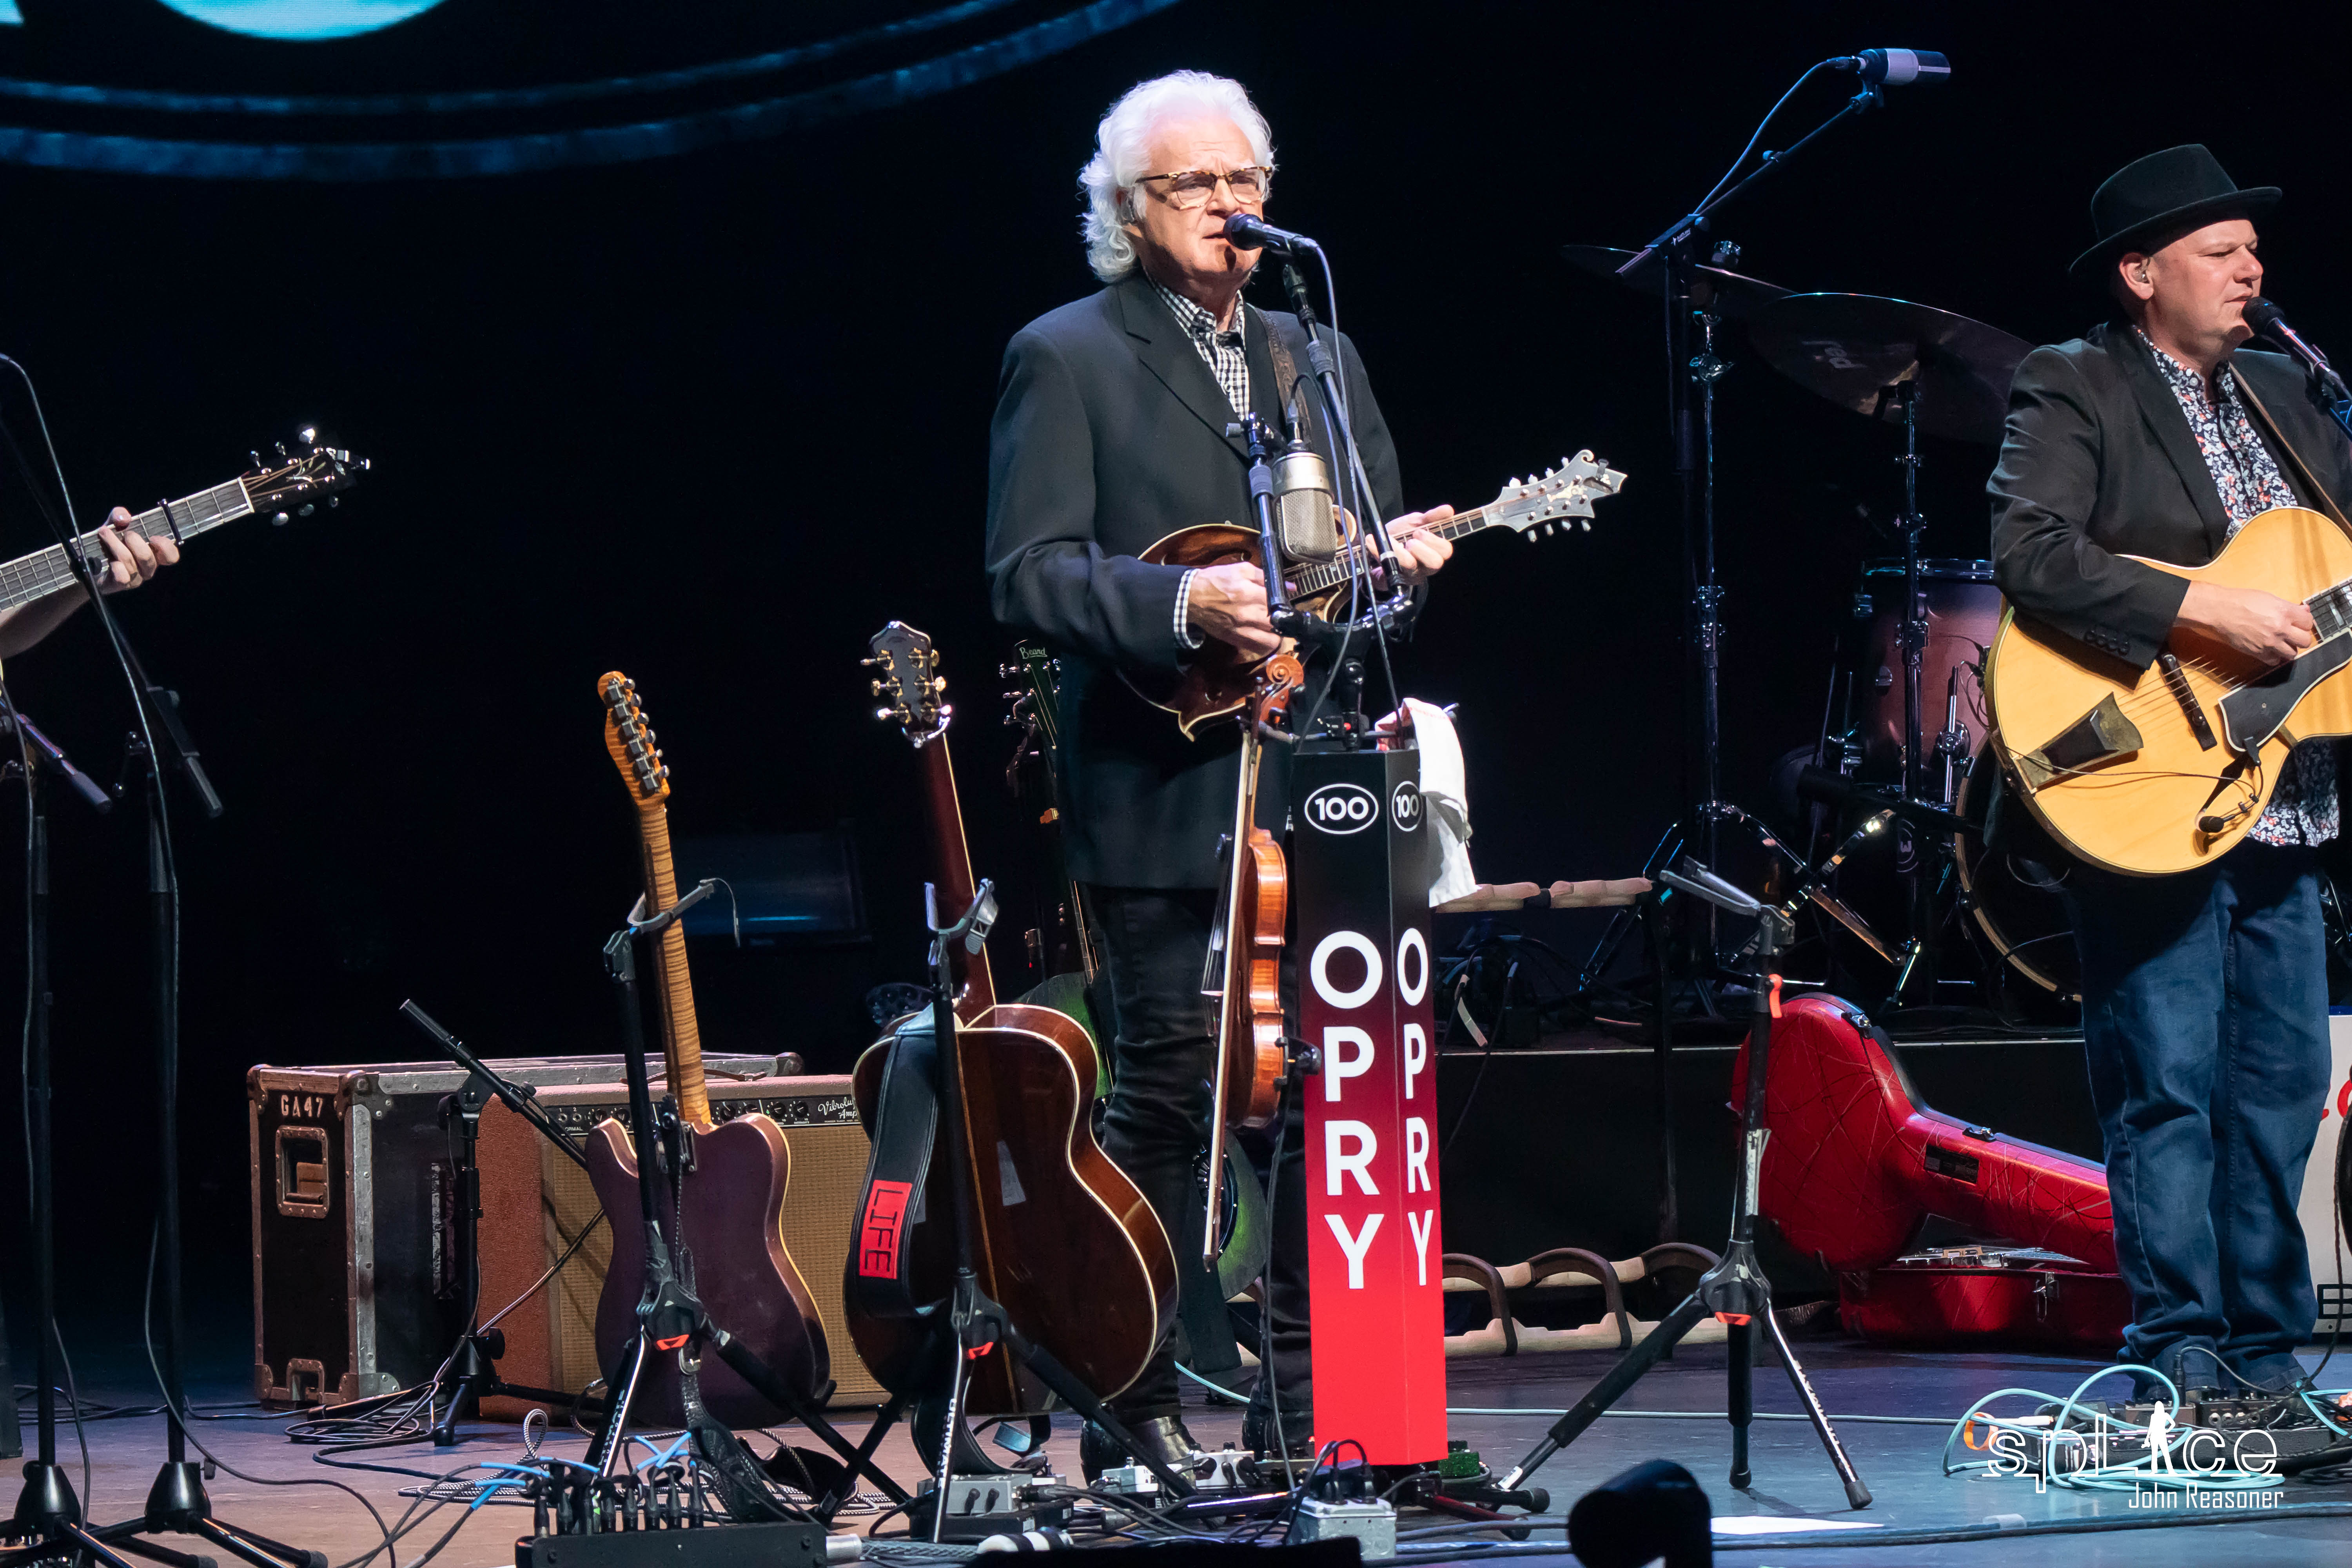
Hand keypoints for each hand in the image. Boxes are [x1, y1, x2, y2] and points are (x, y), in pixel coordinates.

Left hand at [94, 507, 177, 592]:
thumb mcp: (113, 525)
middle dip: (133, 540)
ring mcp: (134, 579)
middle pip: (147, 557)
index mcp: (153, 555)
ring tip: (103, 533)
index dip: (165, 547)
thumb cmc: (107, 543)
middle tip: (122, 533)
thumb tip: (124, 518)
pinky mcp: (119, 585)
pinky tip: (106, 560)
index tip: (152, 537)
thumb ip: (119, 515)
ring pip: (129, 562)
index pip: (171, 557)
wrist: (87, 562)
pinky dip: (114, 565)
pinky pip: (122, 577)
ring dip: (114, 544)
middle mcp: (146, 569)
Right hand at [1188, 561, 1280, 657]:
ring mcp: (1240, 629)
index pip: (1278, 602)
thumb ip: (1265, 577)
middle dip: (1283, 619)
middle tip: (1281, 614)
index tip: (1286, 601)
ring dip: (1276, 634)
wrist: (1191, 597)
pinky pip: (1257, 647)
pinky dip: (1264, 643)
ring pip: (1271, 640)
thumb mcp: (1241, 570)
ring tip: (1274, 626)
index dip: (1286, 602)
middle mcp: (1246, 614)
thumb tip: (1289, 586)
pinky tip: (1263, 634)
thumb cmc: (1215, 581)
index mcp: (1248, 593)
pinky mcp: (1234, 639)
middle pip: (1278, 623)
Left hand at [1377, 506, 1454, 585]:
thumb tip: (1448, 510)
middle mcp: (1424, 567)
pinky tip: (1371, 540)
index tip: (1420, 531)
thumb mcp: (1416, 523)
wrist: (1377, 547)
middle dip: (1422, 547)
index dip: (1434, 540)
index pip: (1446, 551)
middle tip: (1410, 540)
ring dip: (1399, 548)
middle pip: (1435, 563)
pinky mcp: (1391, 578)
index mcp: (1434, 552)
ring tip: (1391, 540)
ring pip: (1409, 565)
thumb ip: (1432, 517)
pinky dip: (1377, 550)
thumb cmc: (1401, 536)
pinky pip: (1387, 567)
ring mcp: (1408, 574)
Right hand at [2177, 580, 2314, 662]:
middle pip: (2305, 641)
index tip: (2298, 622)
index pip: (2309, 622)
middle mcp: (2280, 628)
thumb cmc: (2242, 601)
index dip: (2304, 622)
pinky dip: (2274, 657)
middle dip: (2300, 637)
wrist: (2220, 610)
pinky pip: (2274, 661)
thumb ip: (2288, 607)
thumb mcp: (2269, 598)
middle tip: (2293, 634)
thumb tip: (2304, 611)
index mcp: (2284, 612)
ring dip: (2289, 648)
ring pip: (2292, 653)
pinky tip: (2270, 649)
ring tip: (2282, 643)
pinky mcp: (2258, 652)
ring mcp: (2269, 642)